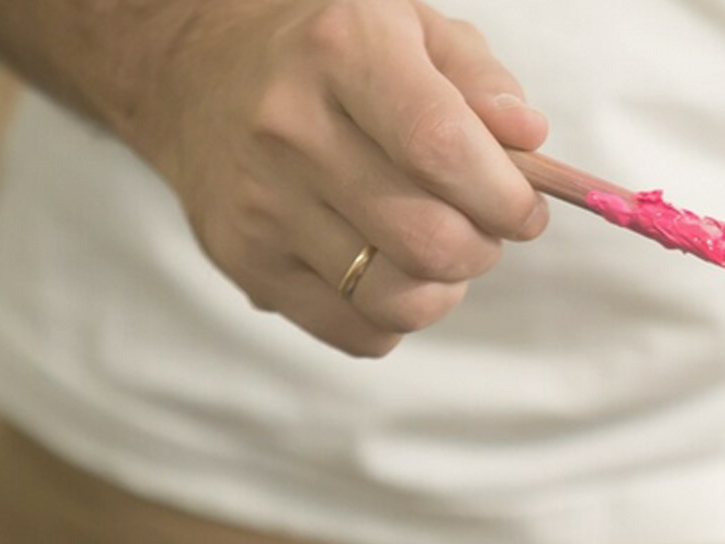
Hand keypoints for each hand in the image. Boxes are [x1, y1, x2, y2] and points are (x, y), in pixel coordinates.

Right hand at [129, 0, 548, 355]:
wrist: (196, 73)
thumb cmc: (331, 55)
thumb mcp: (411, 26)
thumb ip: (482, 79)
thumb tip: (528, 140)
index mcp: (343, 52)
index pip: (442, 149)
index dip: (506, 197)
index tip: (525, 208)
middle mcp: (289, 127)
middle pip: (429, 240)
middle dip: (483, 246)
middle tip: (481, 224)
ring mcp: (261, 202)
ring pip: (399, 300)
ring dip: (444, 287)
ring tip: (436, 245)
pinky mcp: (244, 260)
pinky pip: (359, 331)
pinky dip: (396, 315)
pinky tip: (388, 267)